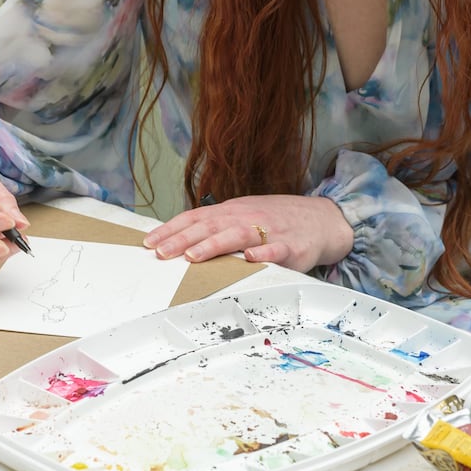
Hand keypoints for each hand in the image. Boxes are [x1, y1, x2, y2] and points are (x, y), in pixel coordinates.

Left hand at [142, 194, 352, 271]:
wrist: (321, 219)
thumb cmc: (275, 221)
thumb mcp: (242, 217)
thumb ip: (216, 226)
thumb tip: (178, 239)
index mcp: (232, 211)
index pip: (196, 218)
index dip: (172, 229)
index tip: (149, 243)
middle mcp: (246, 217)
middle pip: (210, 227)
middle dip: (183, 239)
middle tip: (160, 253)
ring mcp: (269, 230)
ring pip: (238, 236)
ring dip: (214, 245)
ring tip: (193, 256)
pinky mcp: (292, 246)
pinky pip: (276, 249)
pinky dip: (264, 253)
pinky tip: (251, 259)